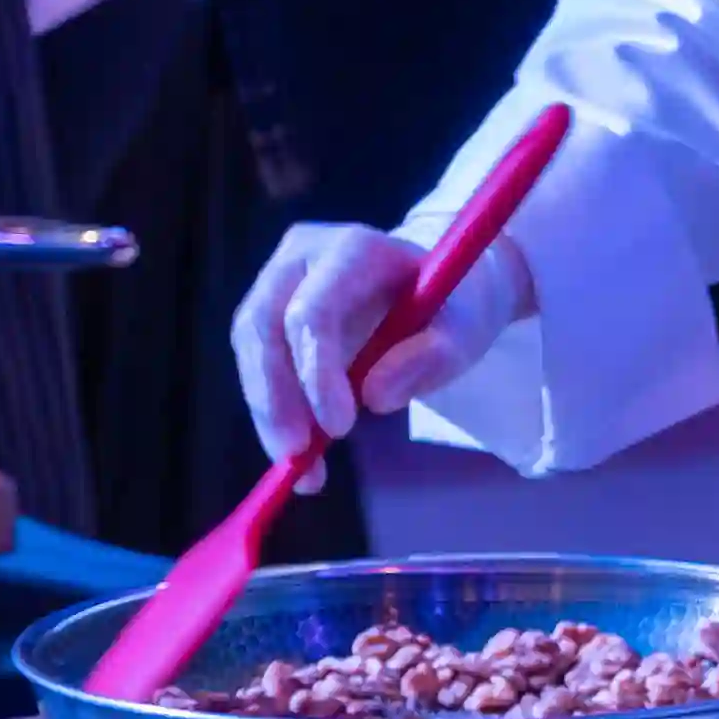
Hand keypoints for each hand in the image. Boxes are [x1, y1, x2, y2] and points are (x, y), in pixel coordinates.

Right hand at [227, 220, 529, 486]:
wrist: (442, 289)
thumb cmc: (455, 304)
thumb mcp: (466, 328)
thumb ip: (434, 355)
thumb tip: (376, 396)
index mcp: (353, 248)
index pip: (314, 309)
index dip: (316, 371)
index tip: (339, 428)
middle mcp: (303, 255)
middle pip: (264, 326)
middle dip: (277, 398)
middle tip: (297, 458)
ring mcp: (278, 280)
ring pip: (251, 349)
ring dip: (269, 413)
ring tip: (300, 470)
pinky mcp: (268, 313)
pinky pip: (256, 366)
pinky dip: (274, 413)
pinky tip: (298, 455)